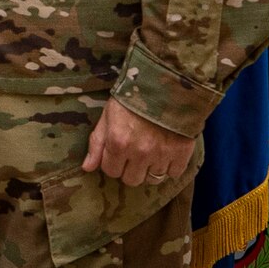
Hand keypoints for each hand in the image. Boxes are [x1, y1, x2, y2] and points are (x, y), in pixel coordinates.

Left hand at [82, 100, 196, 187]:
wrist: (165, 87)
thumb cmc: (131, 99)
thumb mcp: (107, 116)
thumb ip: (97, 144)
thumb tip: (87, 168)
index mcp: (118, 143)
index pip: (110, 171)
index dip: (112, 163)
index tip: (117, 154)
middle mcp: (139, 153)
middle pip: (131, 180)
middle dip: (129, 170)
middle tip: (133, 156)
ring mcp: (161, 155)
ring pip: (152, 180)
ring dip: (149, 170)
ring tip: (150, 155)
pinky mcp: (181, 154)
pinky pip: (173, 174)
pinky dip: (169, 167)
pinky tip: (165, 154)